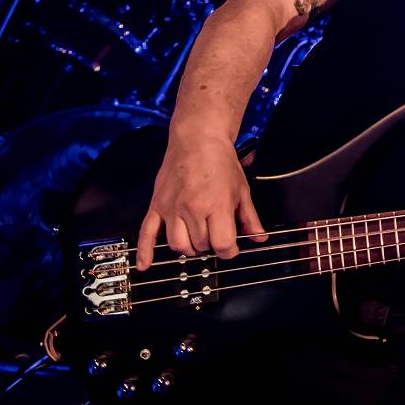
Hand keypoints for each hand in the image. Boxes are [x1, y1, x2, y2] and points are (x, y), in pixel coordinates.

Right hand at [136, 132, 267, 270]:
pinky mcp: (156, 205)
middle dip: (211, 244)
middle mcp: (192, 209)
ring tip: (197, 236)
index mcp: (216, 205)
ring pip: (178, 245)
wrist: (197, 139)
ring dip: (189, 247)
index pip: (222, 245)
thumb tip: (259, 237)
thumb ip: (250, 217)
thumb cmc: (220, 162)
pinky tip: (145, 265)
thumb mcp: (242, 190)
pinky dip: (145, 252)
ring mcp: (172, 208)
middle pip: (201, 246)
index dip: (229, 250)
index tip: (231, 247)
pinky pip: (146, 233)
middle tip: (215, 232)